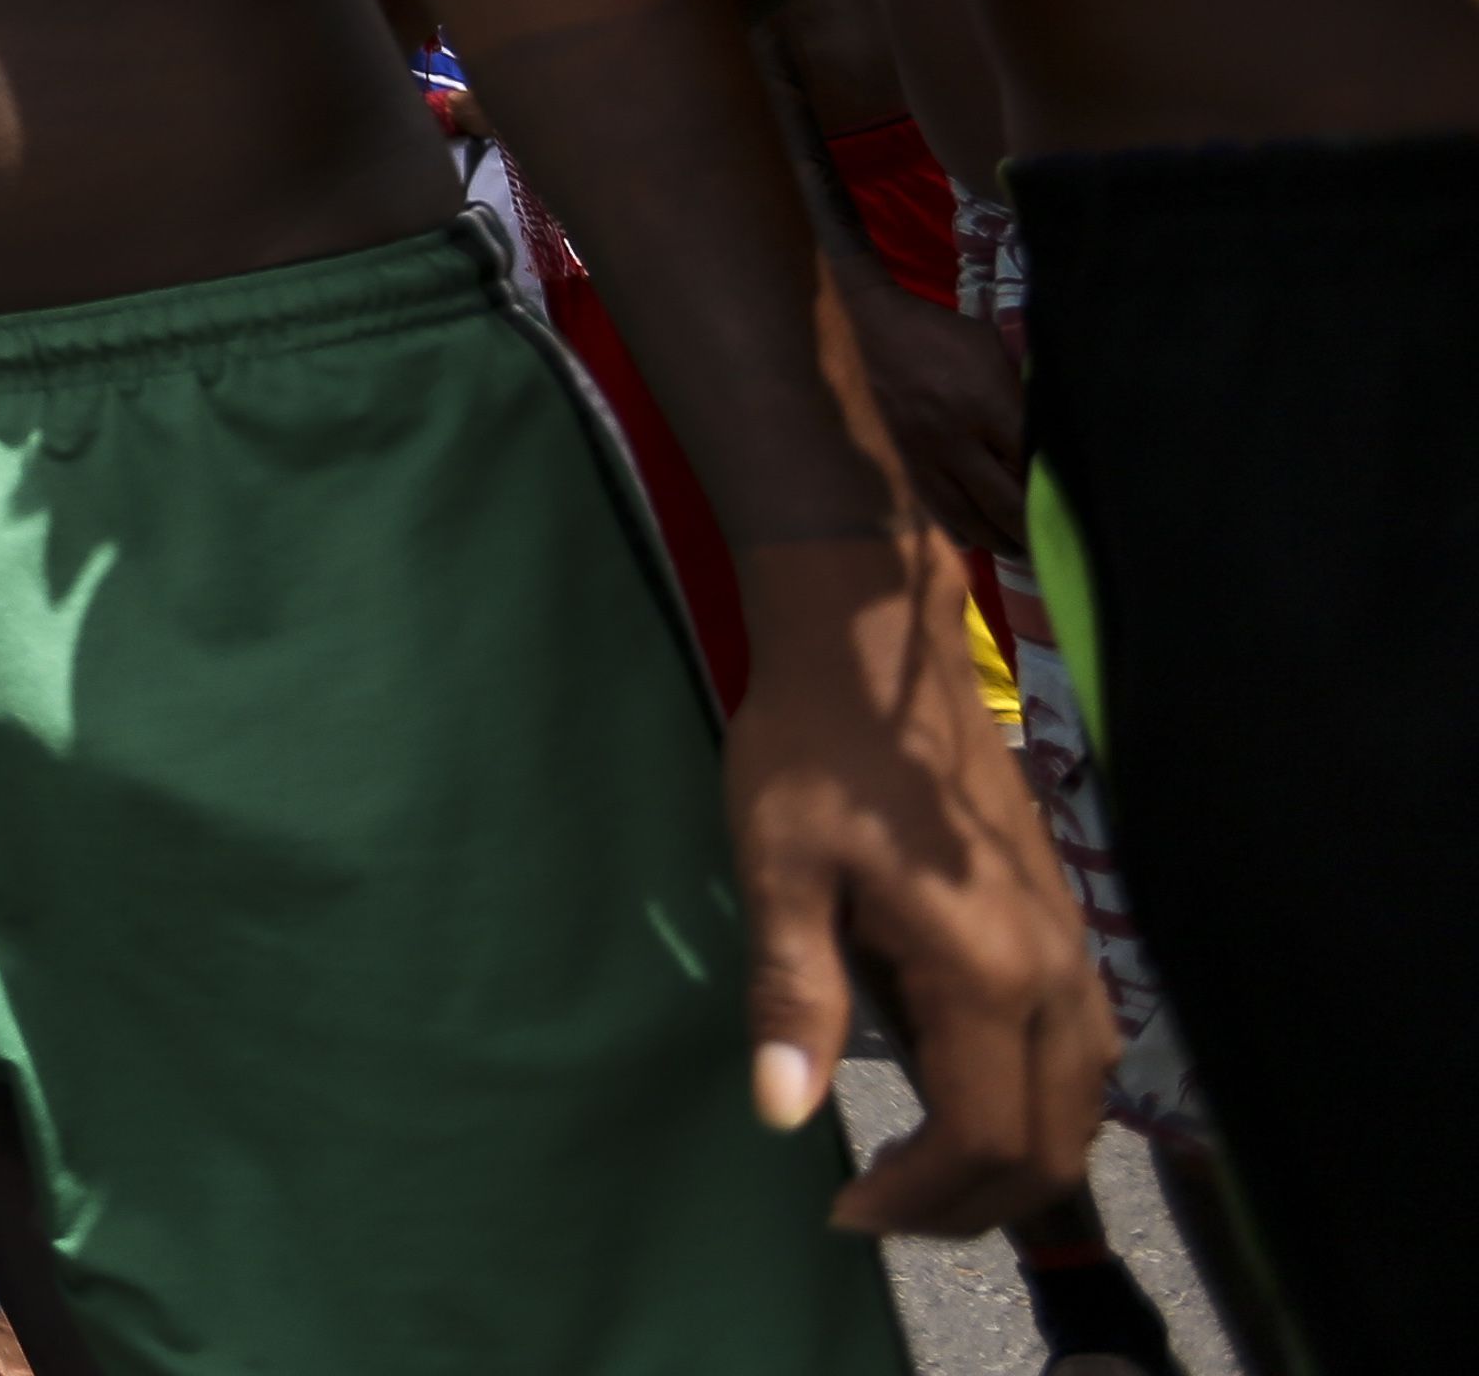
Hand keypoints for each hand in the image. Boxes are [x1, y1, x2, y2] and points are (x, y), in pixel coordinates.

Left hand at [724, 536, 1110, 1235]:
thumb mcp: (779, 868)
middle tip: (878, 1212)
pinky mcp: (1067, 930)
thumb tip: (782, 1113)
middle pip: (1050, 1146)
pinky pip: (1082, 1057)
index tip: (841, 1208)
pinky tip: (964, 1103)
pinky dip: (1036, 1111)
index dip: (919, 1198)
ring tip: (917, 1178)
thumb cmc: (812, 750)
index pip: (982, 1136)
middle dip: (970, 1205)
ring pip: (1081, 1108)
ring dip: (1011, 1165)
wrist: (875, 651)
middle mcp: (1053, 973)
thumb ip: (793, 995)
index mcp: (985, 969)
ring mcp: (1073, 950)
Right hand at [839, 289, 1028, 561]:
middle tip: (1054, 543)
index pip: (1032, 463)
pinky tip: (971, 542)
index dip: (1055, 491)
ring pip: (966, 515)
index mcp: (988, 403)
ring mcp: (926, 454)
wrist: (879, 329)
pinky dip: (956, 529)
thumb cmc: (949, 335)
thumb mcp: (998, 353)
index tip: (1075, 508)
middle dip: (1031, 528)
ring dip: (996, 538)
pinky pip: (933, 505)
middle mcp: (956, 437)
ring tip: (1019, 549)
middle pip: (1003, 501)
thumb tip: (1052, 437)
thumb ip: (1025, 395)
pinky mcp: (905, 459)